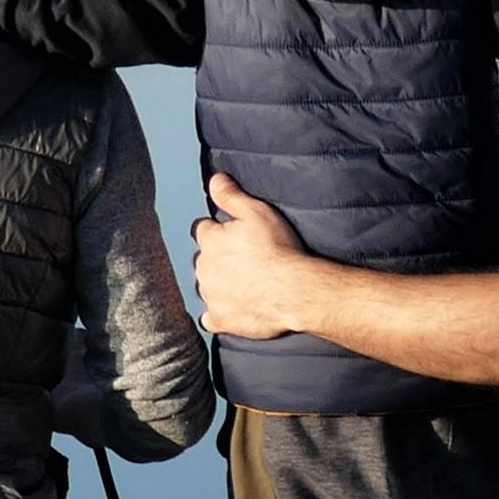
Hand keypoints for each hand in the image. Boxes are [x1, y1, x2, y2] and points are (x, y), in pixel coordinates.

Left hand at [192, 174, 317, 341]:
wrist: (295, 290)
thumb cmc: (279, 250)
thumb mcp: (257, 212)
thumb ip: (231, 195)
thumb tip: (214, 180)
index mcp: (210, 241)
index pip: (205, 231)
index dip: (222, 232)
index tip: (238, 237)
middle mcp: (203, 268)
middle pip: (205, 259)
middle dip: (220, 259)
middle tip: (246, 261)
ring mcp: (211, 296)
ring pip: (208, 287)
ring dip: (220, 285)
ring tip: (246, 284)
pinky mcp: (221, 319)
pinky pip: (211, 318)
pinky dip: (219, 314)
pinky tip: (233, 310)